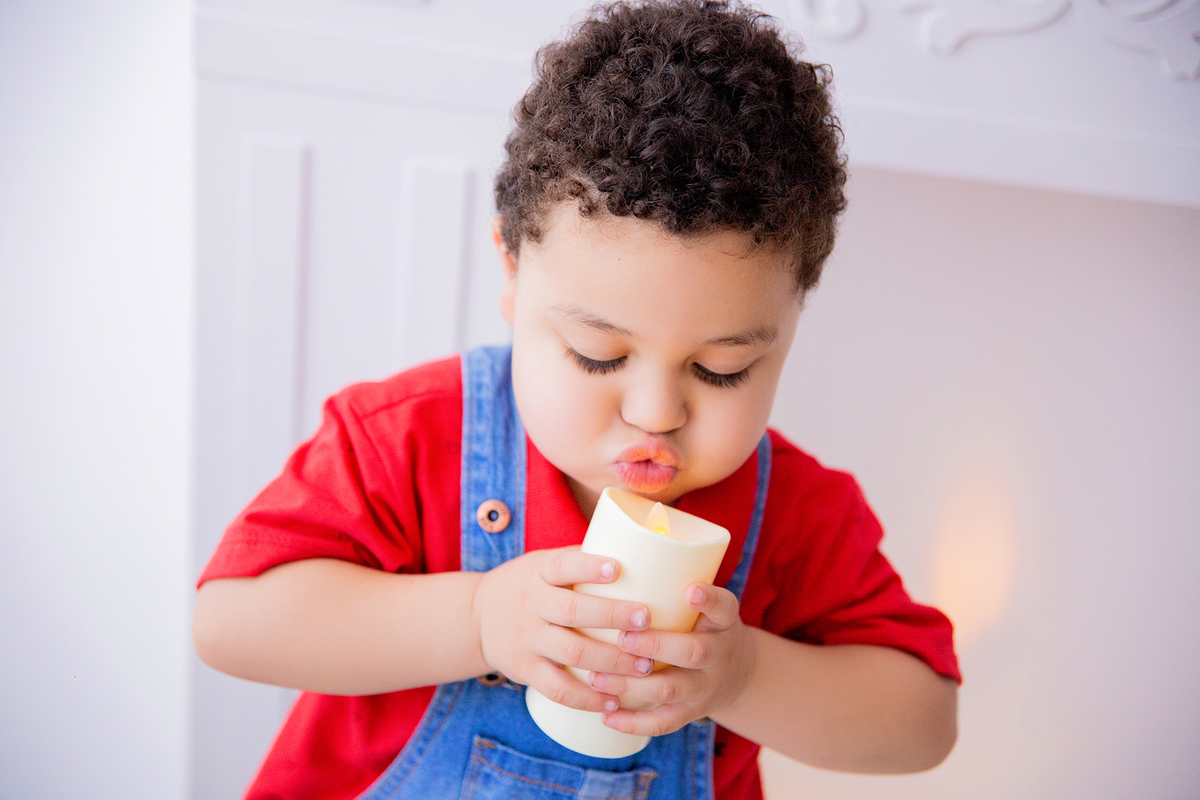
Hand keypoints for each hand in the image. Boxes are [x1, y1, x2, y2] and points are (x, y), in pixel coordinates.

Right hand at [471, 546, 652, 712]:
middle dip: (613, 616)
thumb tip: (635, 548)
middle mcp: (532, 605)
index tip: (617, 568)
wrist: (477, 618)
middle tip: (647, 620)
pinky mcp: (525, 670)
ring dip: (613, 661)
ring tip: (646, 665)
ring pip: (573, 654)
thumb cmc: (528, 585)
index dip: (589, 567)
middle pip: (574, 612)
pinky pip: (558, 689)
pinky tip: (614, 700)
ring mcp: (528, 640)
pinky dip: (588, 698)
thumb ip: (579, 560)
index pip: (563, 566)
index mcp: (539, 572)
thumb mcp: (542, 563)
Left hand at [589, 582, 756, 736]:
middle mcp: (718, 655)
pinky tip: (606, 716)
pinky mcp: (690, 713)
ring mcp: (704, 688)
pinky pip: (662, 723)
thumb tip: (619, 543)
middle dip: (656, 646)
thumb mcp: (705, 602)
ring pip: (670, 690)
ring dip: (631, 685)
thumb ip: (673, 583)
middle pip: (693, 652)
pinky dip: (633, 723)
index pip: (723, 606)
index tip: (690, 590)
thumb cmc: (702, 624)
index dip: (708, 599)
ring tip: (597, 677)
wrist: (734, 671)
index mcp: (722, 621)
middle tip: (622, 637)